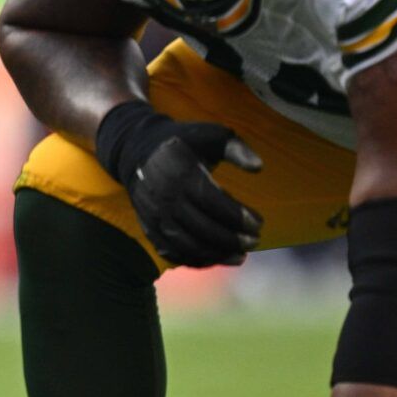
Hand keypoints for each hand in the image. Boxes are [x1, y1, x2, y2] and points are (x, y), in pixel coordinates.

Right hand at [96, 101, 262, 266]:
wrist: (136, 151)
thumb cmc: (183, 143)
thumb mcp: (211, 135)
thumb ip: (236, 149)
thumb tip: (259, 167)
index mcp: (180, 171)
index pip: (212, 201)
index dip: (237, 216)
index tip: (259, 223)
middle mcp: (163, 196)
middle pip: (201, 227)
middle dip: (231, 239)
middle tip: (254, 241)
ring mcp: (153, 215)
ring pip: (187, 244)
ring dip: (216, 254)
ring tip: (241, 255)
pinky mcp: (148, 227)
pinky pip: (172, 251)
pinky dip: (196, 260)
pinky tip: (217, 258)